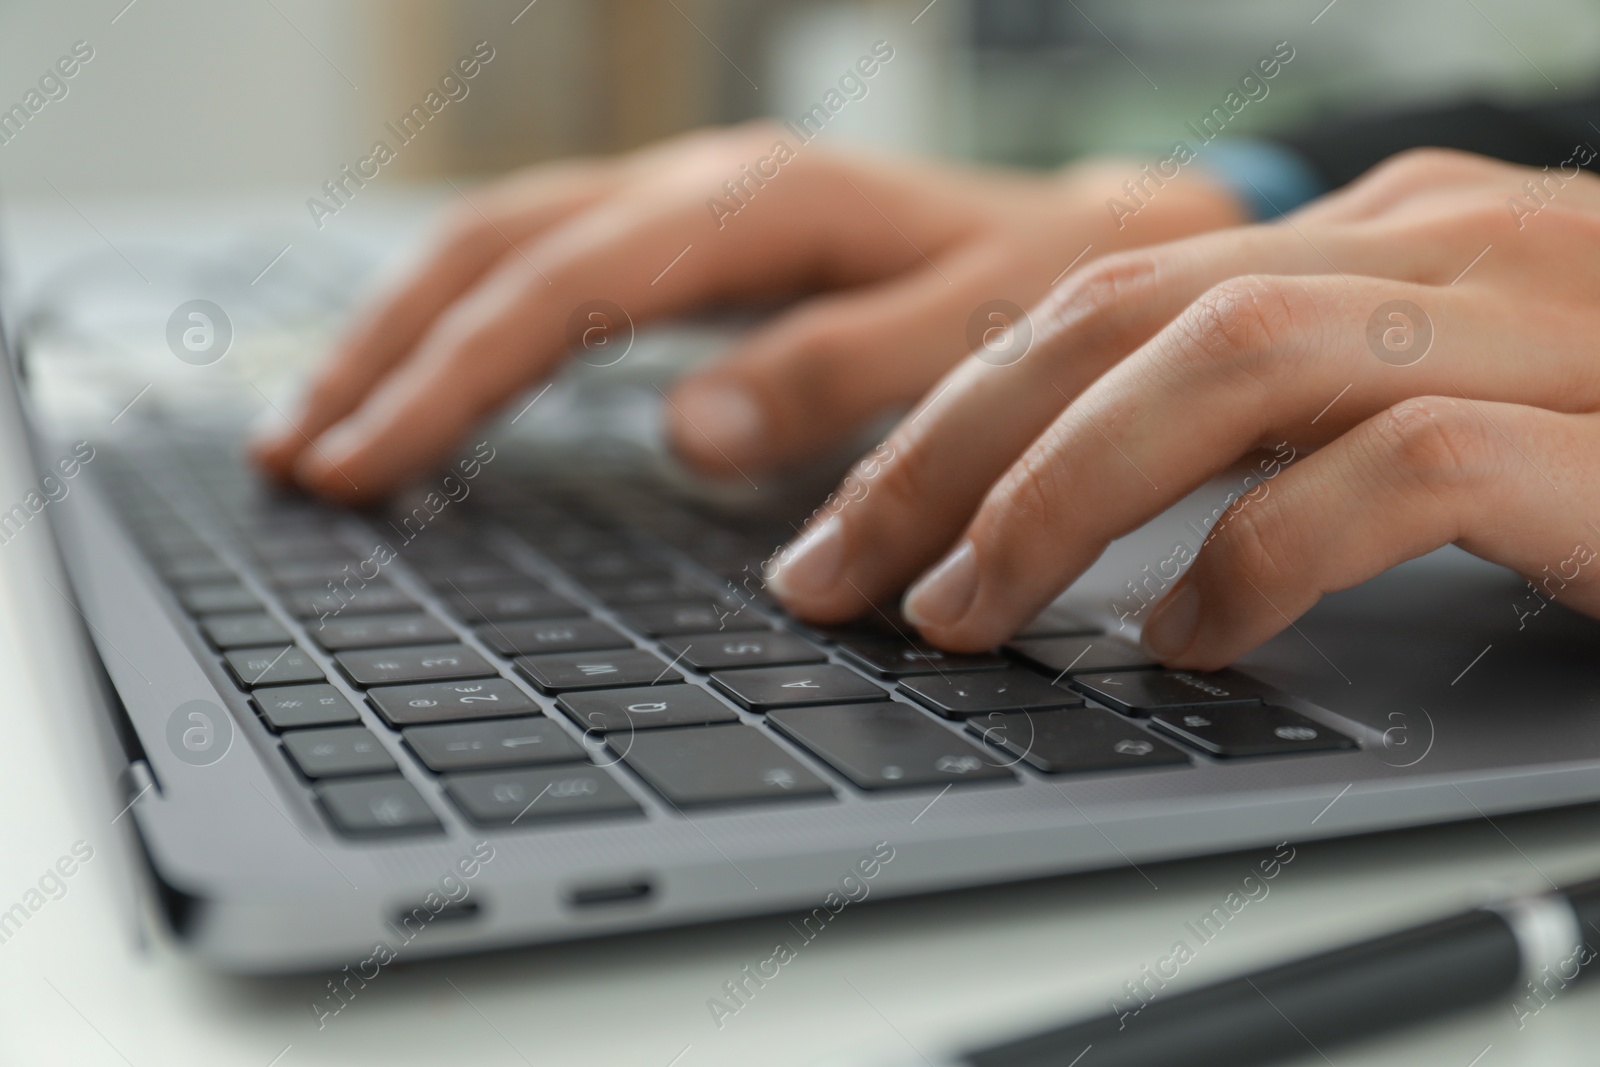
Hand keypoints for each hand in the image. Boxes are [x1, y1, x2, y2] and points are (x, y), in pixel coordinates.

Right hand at [251, 124, 1243, 501]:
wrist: (1106, 246)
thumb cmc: (1046, 296)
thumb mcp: (969, 337)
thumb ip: (840, 379)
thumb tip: (687, 431)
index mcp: (759, 206)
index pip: (559, 288)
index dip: (447, 380)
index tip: (361, 464)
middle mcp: (705, 189)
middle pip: (496, 250)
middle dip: (386, 355)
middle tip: (301, 459)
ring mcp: (692, 210)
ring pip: (504, 246)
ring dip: (403, 333)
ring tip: (320, 426)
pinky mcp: (697, 244)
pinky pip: (550, 267)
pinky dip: (469, 326)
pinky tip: (431, 381)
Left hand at [765, 148, 1599, 667]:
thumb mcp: (1409, 409)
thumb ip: (1265, 433)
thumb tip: (1083, 532)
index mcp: (1369, 242)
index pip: (1098, 293)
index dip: (940, 407)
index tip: (840, 523)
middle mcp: (1434, 250)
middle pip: (1121, 310)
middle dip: (946, 448)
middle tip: (841, 574)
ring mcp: (1531, 324)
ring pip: (1230, 357)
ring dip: (1063, 493)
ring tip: (969, 611)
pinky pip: (1403, 471)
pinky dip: (1266, 554)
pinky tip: (1190, 636)